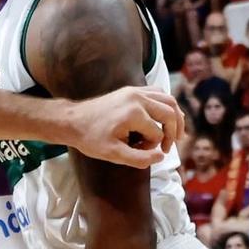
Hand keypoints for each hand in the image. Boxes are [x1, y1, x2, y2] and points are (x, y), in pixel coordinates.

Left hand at [63, 86, 184, 165]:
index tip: (141, 152)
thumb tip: (162, 156)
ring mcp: (135, 91)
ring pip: (168, 100)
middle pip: (170, 113)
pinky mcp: (132, 89)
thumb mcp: (113, 154)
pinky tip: (164, 117)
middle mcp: (138, 98)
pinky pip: (158, 93)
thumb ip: (139, 159)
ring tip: (175, 133)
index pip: (158, 134)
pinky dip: (166, 105)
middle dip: (173, 132)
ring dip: (175, 116)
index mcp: (134, 114)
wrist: (73, 121)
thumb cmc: (91, 139)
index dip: (153, 147)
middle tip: (170, 147)